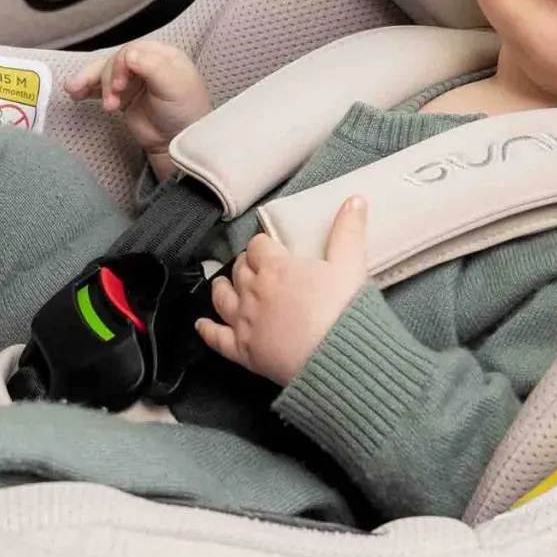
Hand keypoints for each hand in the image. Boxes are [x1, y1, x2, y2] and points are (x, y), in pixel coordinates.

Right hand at [65, 40, 212, 176]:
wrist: (177, 140)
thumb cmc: (183, 110)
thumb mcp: (174, 86)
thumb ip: (152, 67)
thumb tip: (128, 55)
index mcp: (161, 55)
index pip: (132, 50)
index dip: (120, 64)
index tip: (119, 85)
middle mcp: (145, 64)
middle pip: (115, 61)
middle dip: (107, 78)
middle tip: (111, 99)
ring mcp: (132, 80)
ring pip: (104, 73)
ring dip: (90, 82)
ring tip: (75, 93)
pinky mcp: (123, 96)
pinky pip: (100, 88)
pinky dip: (86, 89)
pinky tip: (74, 94)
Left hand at [197, 197, 368, 384]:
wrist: (337, 357)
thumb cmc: (343, 311)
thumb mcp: (351, 265)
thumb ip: (349, 231)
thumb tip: (355, 199)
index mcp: (276, 267)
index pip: (258, 246)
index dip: (263, 246)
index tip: (270, 248)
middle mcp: (253, 291)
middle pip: (240, 270)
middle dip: (246, 265)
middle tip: (256, 267)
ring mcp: (244, 321)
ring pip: (222, 298)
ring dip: (222, 288)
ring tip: (224, 284)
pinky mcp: (242, 350)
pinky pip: (216, 338)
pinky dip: (206, 329)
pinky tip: (201, 325)